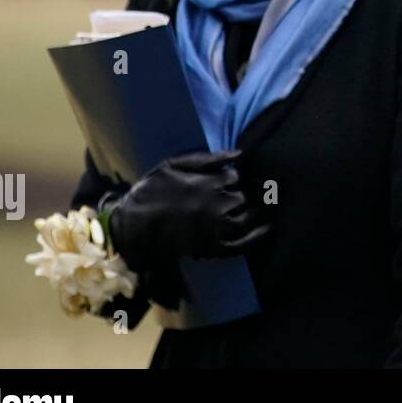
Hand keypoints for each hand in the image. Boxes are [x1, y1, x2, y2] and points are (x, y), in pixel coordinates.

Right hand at [108, 149, 269, 270]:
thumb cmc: (151, 191)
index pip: (238, 177)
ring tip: (264, 207)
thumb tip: (239, 153)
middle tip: (253, 193)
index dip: (238, 178)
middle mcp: (217, 205)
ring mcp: (216, 228)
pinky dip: (259, 236)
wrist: (133, 227)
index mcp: (209, 183)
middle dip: (249, 193)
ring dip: (258, 211)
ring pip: (249, 217)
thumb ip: (207, 159)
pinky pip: (244, 243)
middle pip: (246, 196)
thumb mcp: (173, 165)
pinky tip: (268, 227)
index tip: (237, 180)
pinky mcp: (213, 248)